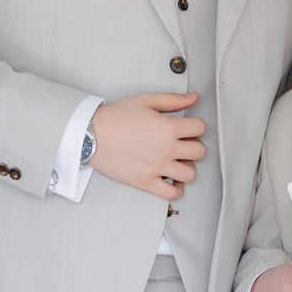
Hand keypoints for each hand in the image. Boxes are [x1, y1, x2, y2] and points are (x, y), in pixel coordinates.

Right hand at [89, 93, 205, 200]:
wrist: (90, 135)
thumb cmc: (115, 118)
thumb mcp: (145, 101)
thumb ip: (172, 100)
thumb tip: (194, 98)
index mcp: (167, 127)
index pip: (200, 128)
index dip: (195, 126)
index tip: (187, 128)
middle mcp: (166, 149)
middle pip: (199, 151)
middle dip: (193, 145)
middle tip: (182, 144)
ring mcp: (157, 167)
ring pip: (190, 174)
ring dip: (187, 167)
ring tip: (177, 162)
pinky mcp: (146, 182)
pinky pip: (172, 193)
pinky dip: (176, 189)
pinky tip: (171, 180)